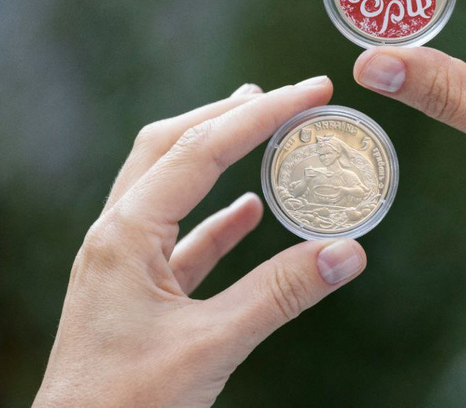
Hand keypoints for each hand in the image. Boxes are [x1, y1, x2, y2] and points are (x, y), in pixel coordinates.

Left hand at [34, 77, 365, 407]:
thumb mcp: (211, 346)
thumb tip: (348, 252)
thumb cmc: (128, 404)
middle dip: (226, 115)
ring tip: (263, 129)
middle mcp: (118, 235)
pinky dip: (218, 216)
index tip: (309, 89)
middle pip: (170, 147)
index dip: (260, 114)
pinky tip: (250, 211)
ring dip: (219, 154)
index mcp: (125, 234)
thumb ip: (279, 295)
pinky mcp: (137, 292)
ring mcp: (124, 262)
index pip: (200, 151)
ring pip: (173, 185)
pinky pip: (181, 237)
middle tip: (280, 95)